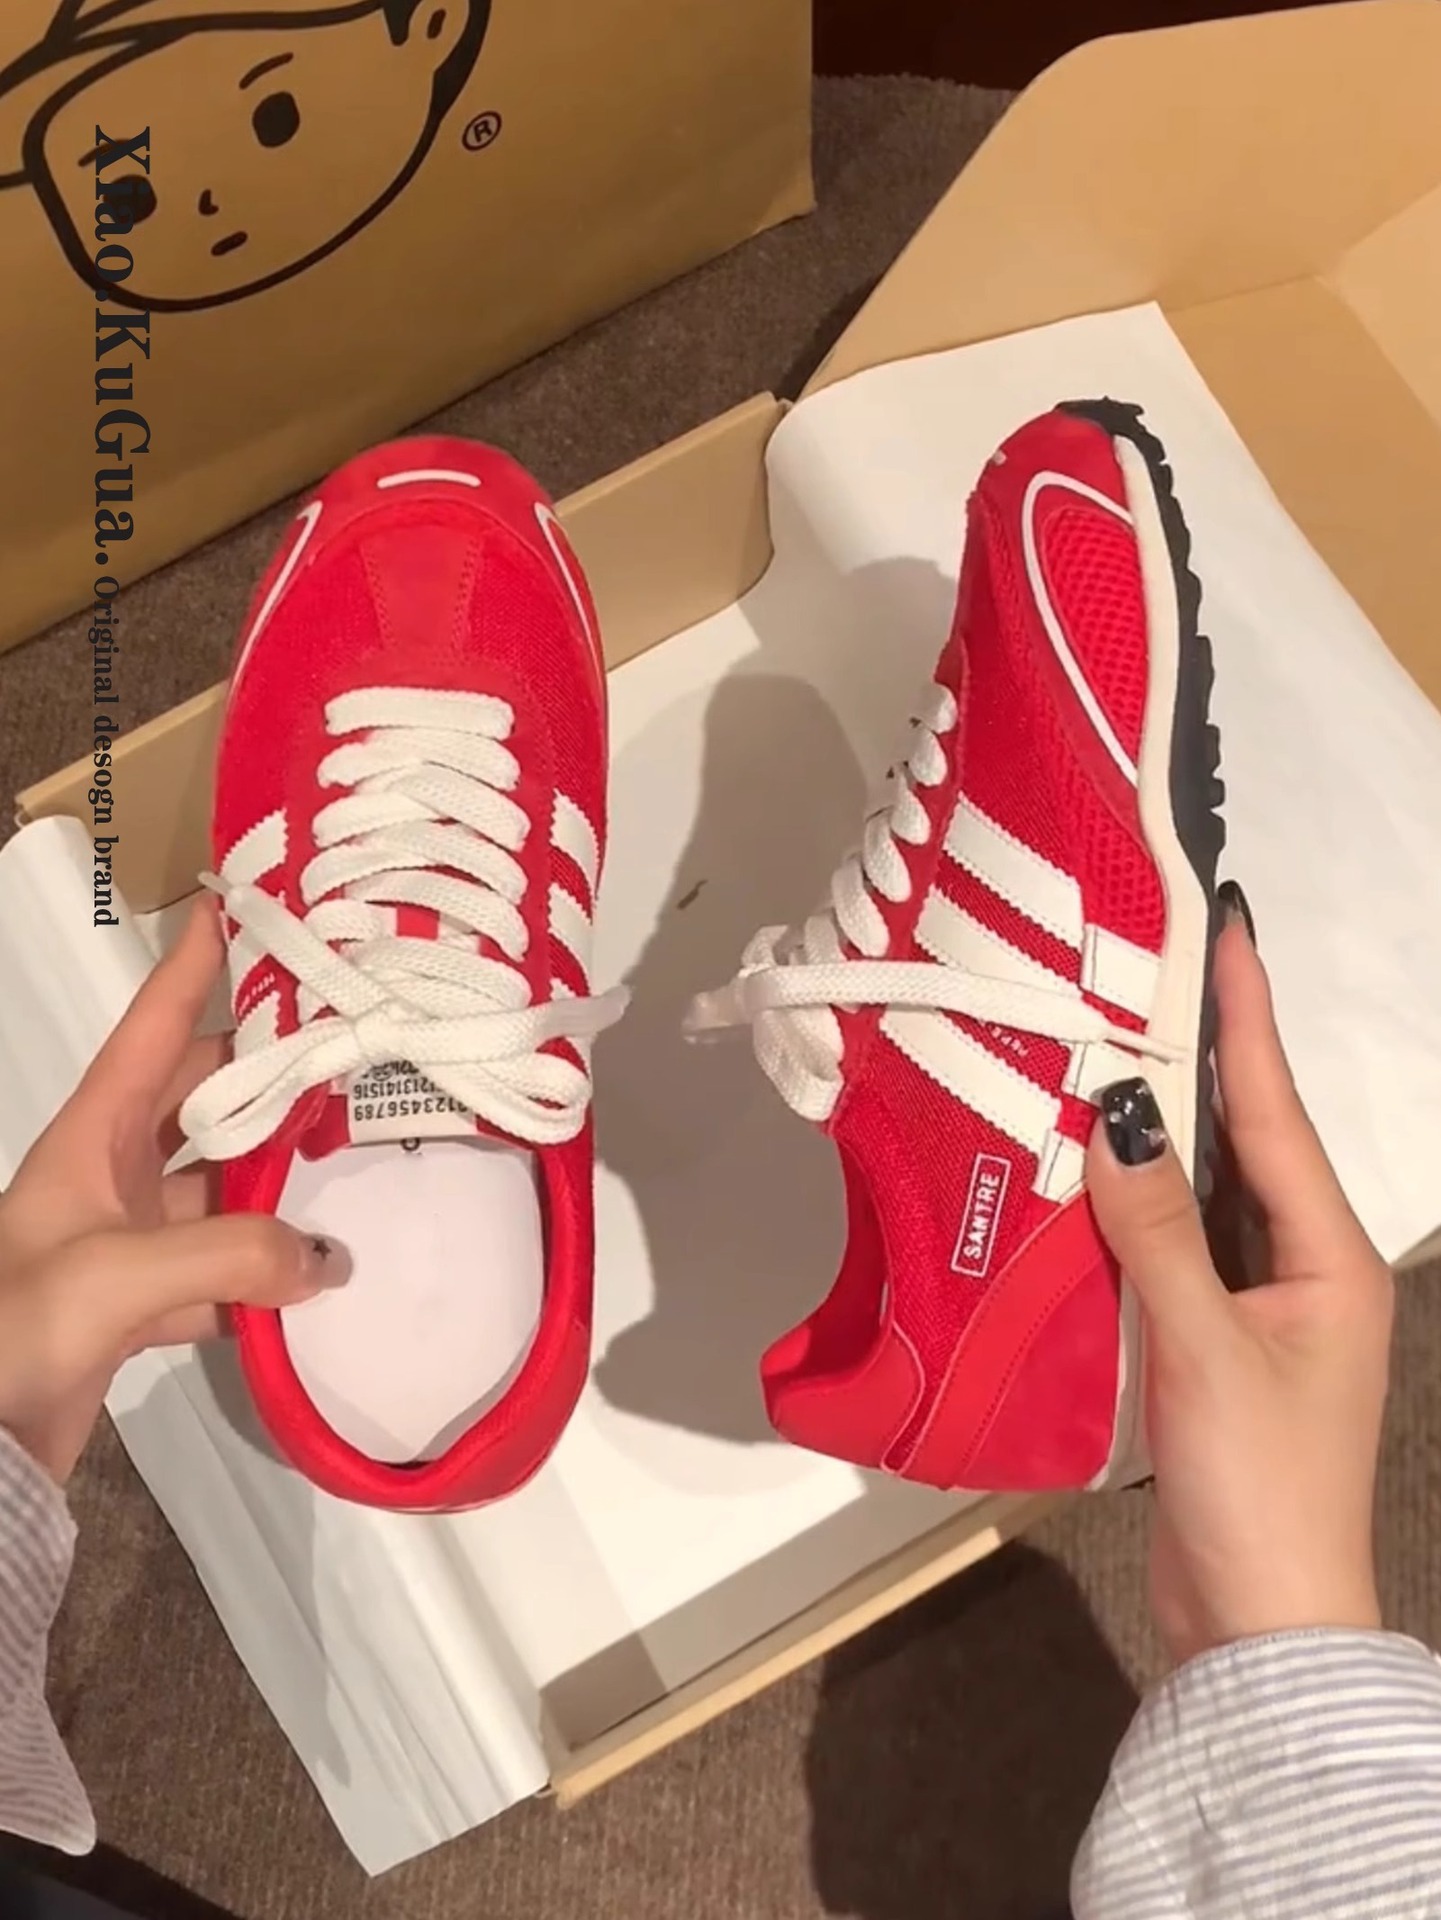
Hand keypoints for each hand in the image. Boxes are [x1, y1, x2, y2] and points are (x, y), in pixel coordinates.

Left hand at [0, 902, 346, 1482]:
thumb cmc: (20, 1327)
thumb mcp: (118, 1275)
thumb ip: (232, 1252)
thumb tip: (333, 1258)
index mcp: (91, 1137)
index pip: (153, 1027)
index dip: (196, 964)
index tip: (245, 905)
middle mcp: (112, 1176)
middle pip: (206, 1100)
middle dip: (273, 1074)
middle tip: (357, 1048)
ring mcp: (128, 1243)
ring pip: (225, 1187)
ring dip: (282, 1180)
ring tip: (361, 1155)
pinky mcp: (143, 1307)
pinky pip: (225, 1270)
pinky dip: (269, 1274)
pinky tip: (320, 1277)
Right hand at [1085, 888, 1392, 1665]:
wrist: (1257, 1625)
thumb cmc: (1259, 1486)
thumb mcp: (1206, 1350)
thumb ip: (1155, 1232)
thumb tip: (1113, 1116)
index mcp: (1327, 1258)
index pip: (1274, 1113)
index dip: (1246, 1018)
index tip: (1222, 928)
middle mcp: (1297, 1267)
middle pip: (1239, 1140)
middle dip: (1192, 1057)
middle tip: (1136, 969)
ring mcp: (1251, 1306)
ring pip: (1196, 1191)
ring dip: (1152, 1128)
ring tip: (1095, 1042)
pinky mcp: (1204, 1342)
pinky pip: (1165, 1246)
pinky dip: (1126, 1204)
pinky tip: (1079, 1165)